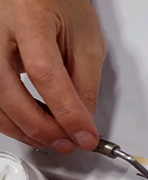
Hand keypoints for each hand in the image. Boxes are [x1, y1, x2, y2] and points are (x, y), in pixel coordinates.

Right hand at [0, 0, 105, 152]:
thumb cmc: (59, 5)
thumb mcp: (85, 39)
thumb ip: (85, 81)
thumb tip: (83, 121)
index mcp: (29, 17)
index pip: (44, 72)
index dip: (66, 110)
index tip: (85, 134)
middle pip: (8, 90)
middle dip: (41, 126)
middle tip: (68, 142)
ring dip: (24, 128)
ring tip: (54, 139)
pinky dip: (11, 120)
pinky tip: (32, 127)